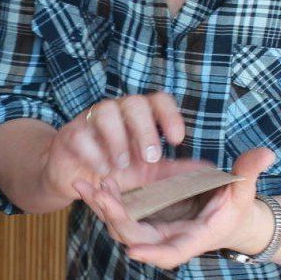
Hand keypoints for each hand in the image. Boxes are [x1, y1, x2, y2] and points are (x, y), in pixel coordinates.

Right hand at [41, 93, 186, 205]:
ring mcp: (91, 119)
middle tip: (150, 158)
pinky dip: (93, 152)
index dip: (169, 116)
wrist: (77, 178)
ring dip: (117, 139)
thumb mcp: (148, 173)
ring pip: (106, 111)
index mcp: (139, 116)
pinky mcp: (70, 134)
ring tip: (121, 165)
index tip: (177, 139)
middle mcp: (117, 111)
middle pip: (134, 103)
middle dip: (145, 130)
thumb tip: (210, 170)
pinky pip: (81, 133)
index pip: (158, 100)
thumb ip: (174, 170)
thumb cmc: (116, 170)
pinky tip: (102, 169)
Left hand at [79, 147, 276, 269]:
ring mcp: (153, 230)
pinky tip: (86, 181)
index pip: (171, 253)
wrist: (226, 214)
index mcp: (194, 238)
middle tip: (100, 195)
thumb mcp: (243, 188)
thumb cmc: (236, 204)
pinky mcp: (143, 219)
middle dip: (116, 218)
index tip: (133, 251)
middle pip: (136, 238)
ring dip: (102, 208)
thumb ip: (249, 172)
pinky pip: (118, 214)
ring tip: (85, 183)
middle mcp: (169, 239)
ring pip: (121, 226)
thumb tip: (267, 154)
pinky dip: (102, 201)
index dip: (152, 254)